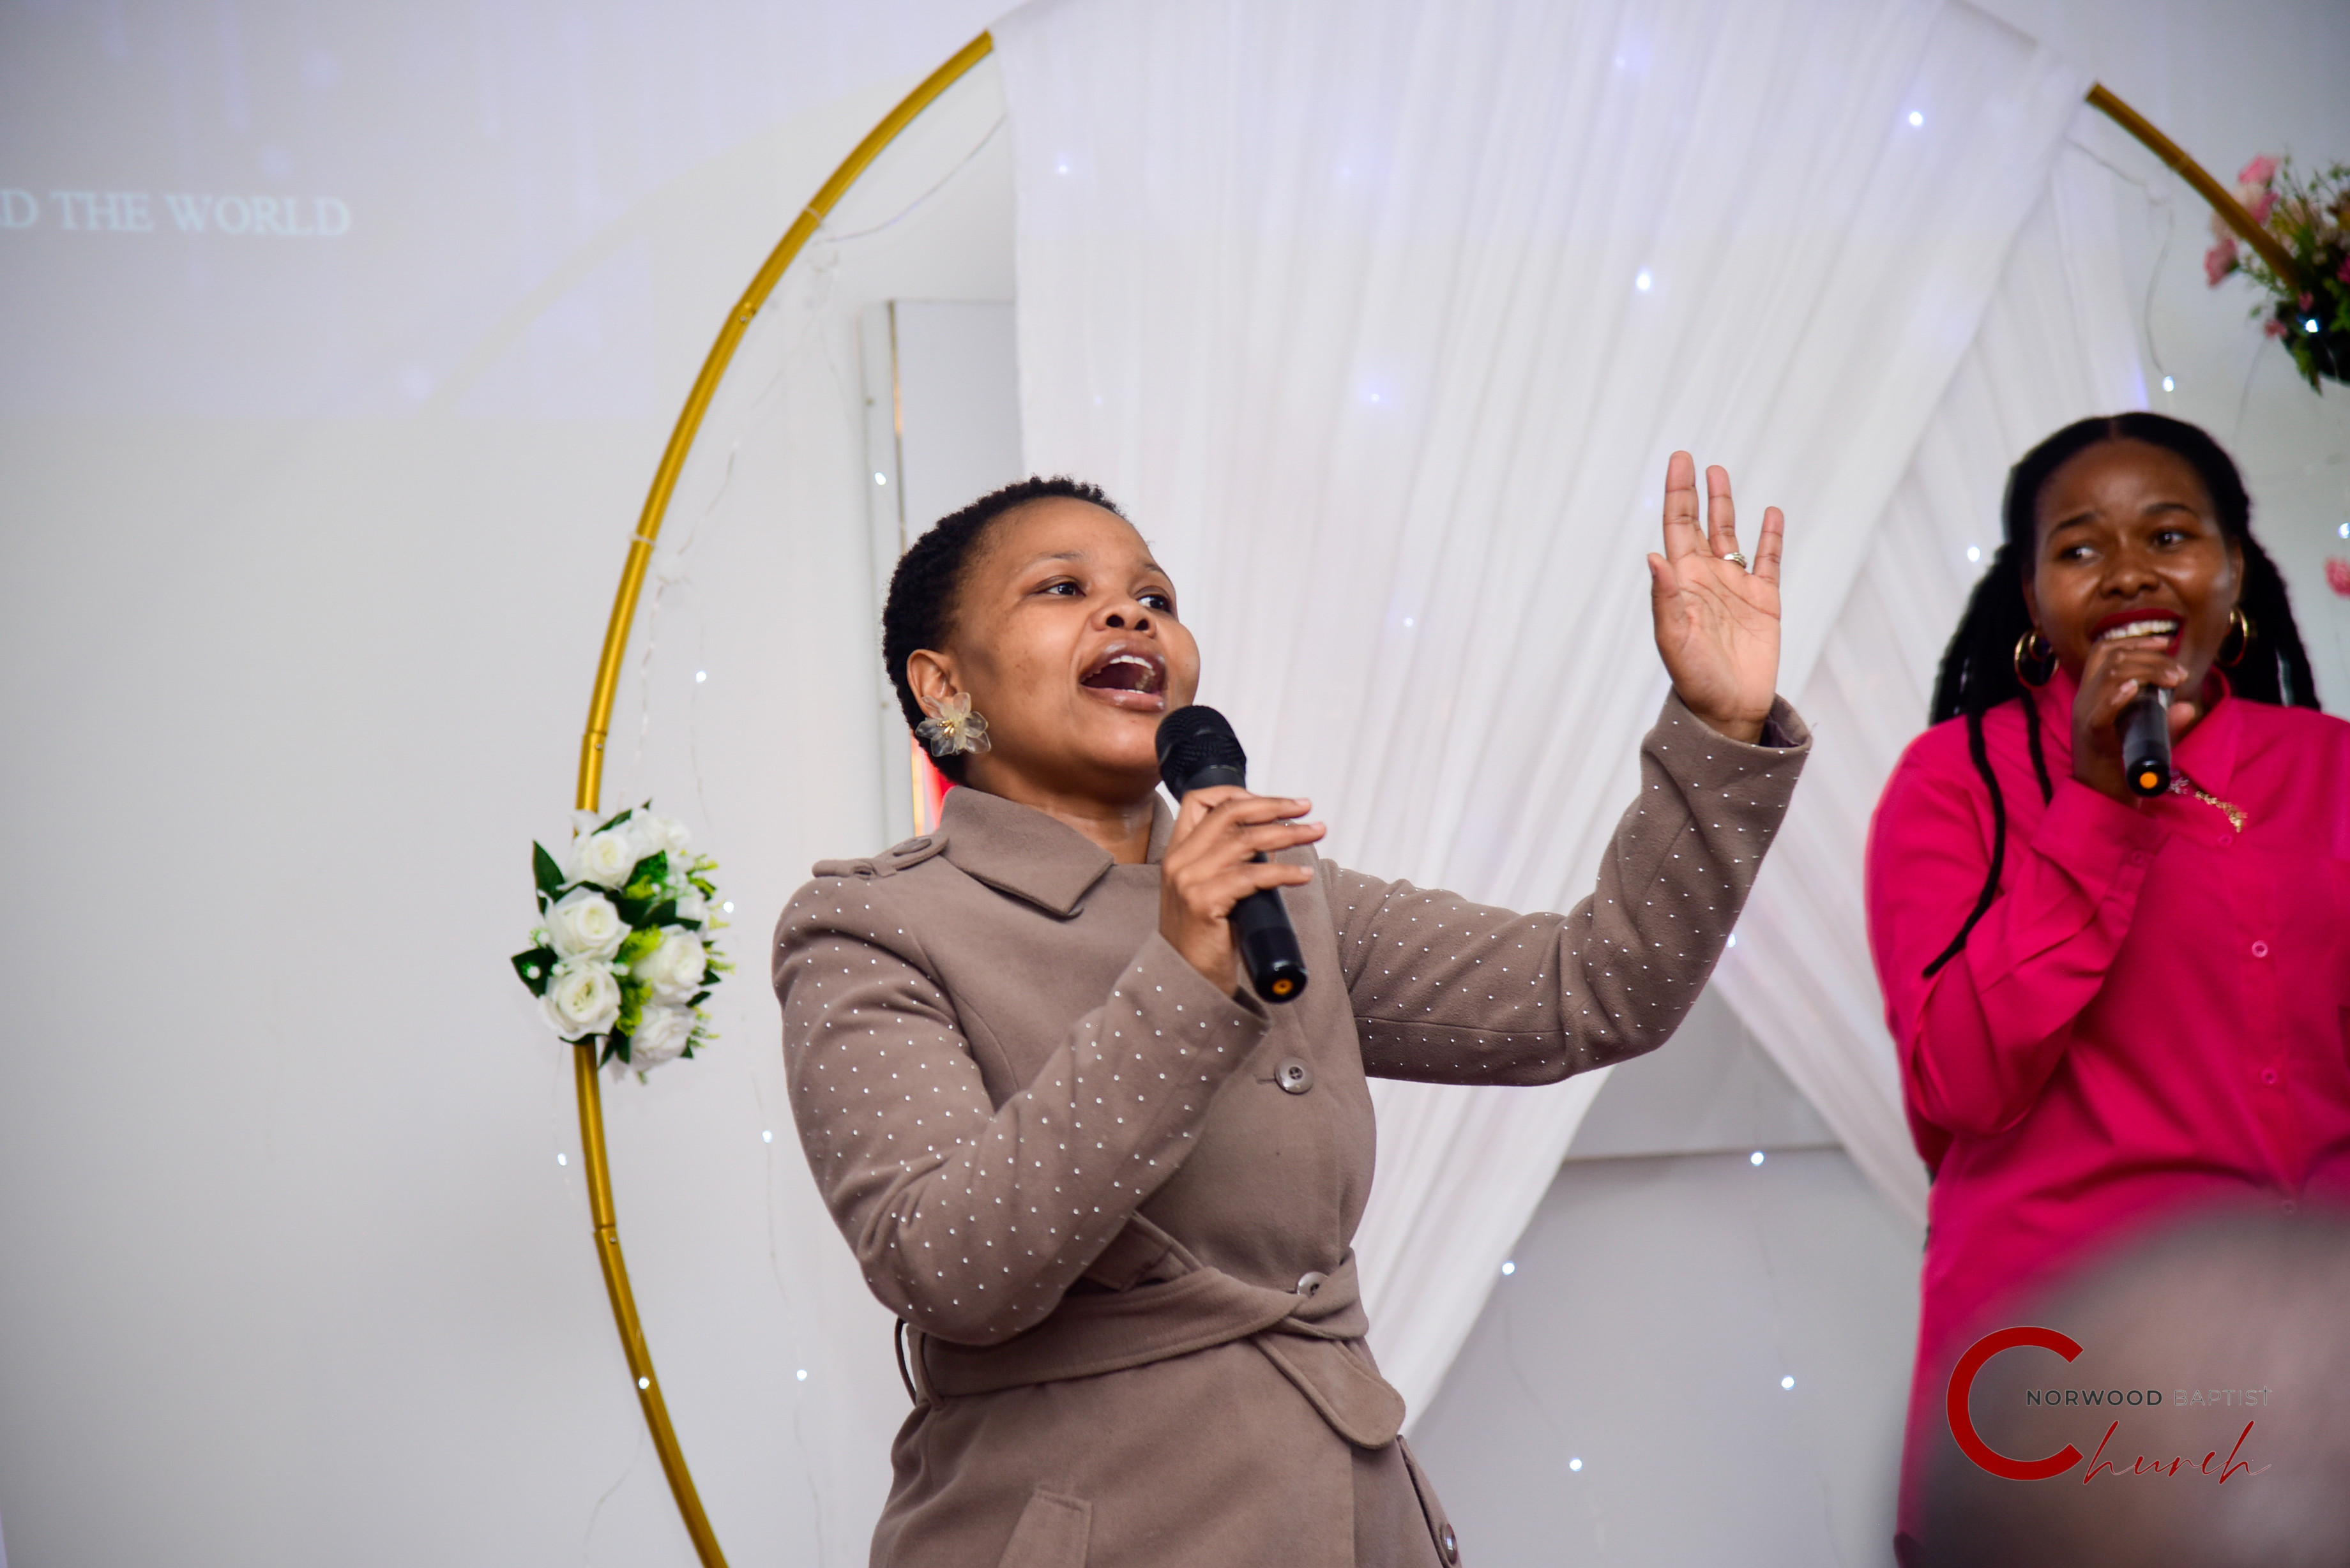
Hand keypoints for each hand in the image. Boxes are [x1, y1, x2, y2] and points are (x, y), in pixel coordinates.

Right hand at [1158, 787, 1321, 992]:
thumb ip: (1231, 863)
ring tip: (1315, 833)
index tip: (1272, 802)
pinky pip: (1252, 876)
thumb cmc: (1205, 940)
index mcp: (1177, 853)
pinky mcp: (1204, 903)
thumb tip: (1273, 838)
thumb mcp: (1212, 892)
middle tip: (1305, 808)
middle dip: (1274, 805)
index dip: (1238, 793)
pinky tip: (1303, 875)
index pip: (1199, 801)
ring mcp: (1189, 881)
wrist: (1186, 983)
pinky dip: (1283, 872)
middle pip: (1229, 812)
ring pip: (1245, 839)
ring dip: (1288, 833)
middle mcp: (1178, 861)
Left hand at [1648, 452, 1783, 743]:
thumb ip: (1665, 598)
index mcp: (1682, 583)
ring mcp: (1735, 589)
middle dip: (1697, 494)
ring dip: (1726, 508)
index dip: (1678, 494)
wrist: (1727, 710)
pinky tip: (1770, 515)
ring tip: (1721, 476)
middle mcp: (1707, 579)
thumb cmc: (1693, 679)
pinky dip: (1770, 538)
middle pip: (1702, 525)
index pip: (1677, 528)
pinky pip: (1768, 562)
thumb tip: (1654, 557)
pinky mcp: (1764, 602)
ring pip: (1731, 537)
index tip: (1679, 461)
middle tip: (1694, 460)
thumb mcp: (1673, 639)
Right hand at [2070, 634, 2196, 803]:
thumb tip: (2188, 707)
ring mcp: (2086, 717)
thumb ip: (2166, 720)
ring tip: (2174, 681)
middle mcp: (2085, 700)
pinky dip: (2118, 696)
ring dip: (2148, 670)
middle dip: (2152, 656)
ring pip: (2111, 674)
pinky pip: (2101, 711)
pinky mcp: (2092, 738)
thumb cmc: (2125, 764)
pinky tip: (2136, 688)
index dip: (2135, 639)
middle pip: (2112, 657)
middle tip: (2179, 674)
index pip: (2105, 650)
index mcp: (2092, 693)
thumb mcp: (2147, 735)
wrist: (2104, 798)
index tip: (2166, 642)